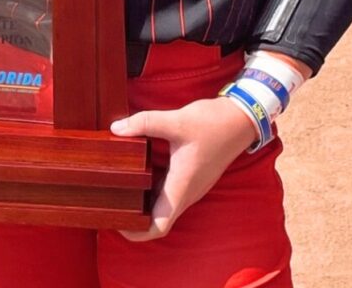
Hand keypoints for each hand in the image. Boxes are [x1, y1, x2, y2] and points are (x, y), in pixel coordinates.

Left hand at [110, 96, 256, 240]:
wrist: (241, 119)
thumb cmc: (213, 123)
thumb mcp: (177, 120)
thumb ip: (145, 123)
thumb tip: (116, 128)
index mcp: (182, 187)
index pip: (158, 226)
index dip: (136, 232)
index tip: (116, 222)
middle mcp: (187, 192)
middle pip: (159, 219)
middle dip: (134, 217)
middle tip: (111, 203)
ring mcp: (192, 186)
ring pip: (165, 205)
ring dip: (144, 203)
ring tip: (120, 188)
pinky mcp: (193, 177)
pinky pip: (171, 192)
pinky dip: (154, 188)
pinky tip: (140, 171)